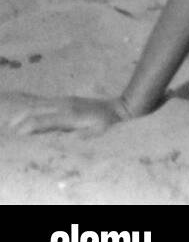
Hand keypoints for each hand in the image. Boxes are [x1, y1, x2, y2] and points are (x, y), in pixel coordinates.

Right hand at [1, 92, 128, 136]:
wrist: (123, 109)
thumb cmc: (110, 126)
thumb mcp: (95, 134)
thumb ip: (76, 137)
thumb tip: (57, 141)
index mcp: (70, 115)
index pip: (40, 120)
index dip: (26, 128)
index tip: (17, 135)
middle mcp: (65, 104)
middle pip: (35, 109)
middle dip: (20, 119)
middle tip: (10, 130)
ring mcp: (66, 100)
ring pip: (38, 104)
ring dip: (24, 113)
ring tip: (13, 124)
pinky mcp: (68, 100)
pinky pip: (45, 103)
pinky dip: (33, 108)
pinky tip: (27, 114)